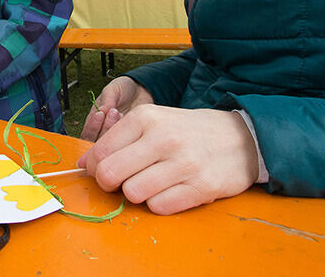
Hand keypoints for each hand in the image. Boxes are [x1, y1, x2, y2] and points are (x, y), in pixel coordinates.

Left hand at [77, 105, 258, 214]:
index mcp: (146, 118)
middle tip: (122, 182)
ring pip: (133, 193)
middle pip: (111, 174)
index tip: (104, 171)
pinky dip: (159, 204)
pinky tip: (169, 191)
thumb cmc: (188, 131)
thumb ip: (118, 140)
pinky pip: (160, 207)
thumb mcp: (153, 122)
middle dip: (110, 184)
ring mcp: (184, 163)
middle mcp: (163, 138)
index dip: (96, 168)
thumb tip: (84, 164)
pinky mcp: (201, 187)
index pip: (101, 152)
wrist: (240, 138)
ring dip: (137, 194)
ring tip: (151, 183)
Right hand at [80, 76, 153, 140]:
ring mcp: (116, 135)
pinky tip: (129, 120)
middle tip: (114, 112)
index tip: (101, 114)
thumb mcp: (113, 89)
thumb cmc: (124, 89)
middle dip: (106, 126)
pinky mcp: (129, 137)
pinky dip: (127, 133)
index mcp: (94, 119)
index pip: (88, 131)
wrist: (142, 90)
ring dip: (115, 129)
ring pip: (111, 144)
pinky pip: (126, 142)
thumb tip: (101, 110)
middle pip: (98, 141)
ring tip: (121, 114)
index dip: (93, 126)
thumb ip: (107, 99)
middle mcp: (103, 130)